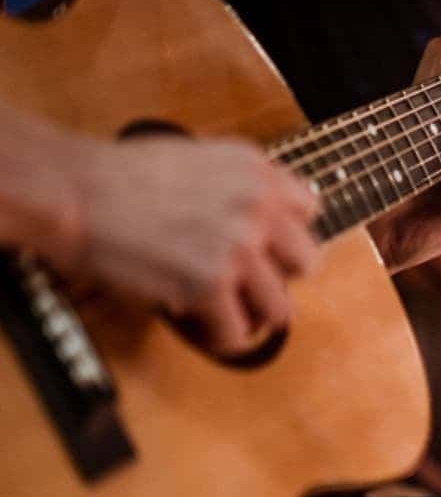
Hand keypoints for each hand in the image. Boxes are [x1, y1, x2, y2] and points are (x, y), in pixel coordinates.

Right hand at [49, 136, 319, 357]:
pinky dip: (221, 337)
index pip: (309, 211)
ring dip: (251, 313)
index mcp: (257, 171)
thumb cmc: (121, 177)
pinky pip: (238, 332)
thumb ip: (240, 186)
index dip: (284, 233)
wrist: (76, 193)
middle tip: (246, 281)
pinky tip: (203, 327)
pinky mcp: (211, 284)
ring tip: (225, 310)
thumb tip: (266, 223)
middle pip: (307, 262)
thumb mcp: (201, 159)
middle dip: (278, 275)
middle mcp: (259, 207)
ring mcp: (239, 247)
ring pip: (280, 306)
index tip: (265, 247)